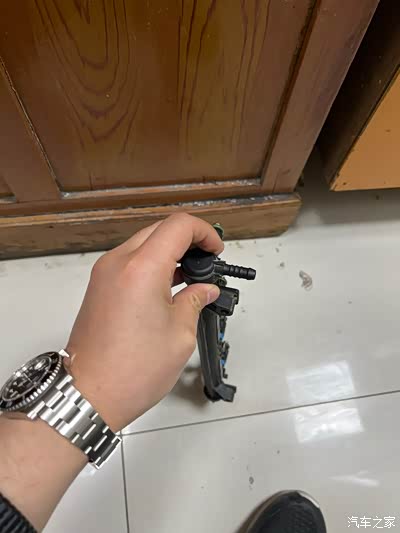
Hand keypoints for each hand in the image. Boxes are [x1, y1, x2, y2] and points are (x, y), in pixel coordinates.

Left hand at [65, 214, 222, 431]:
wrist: (89, 393)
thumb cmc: (129, 371)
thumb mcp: (179, 334)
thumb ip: (194, 301)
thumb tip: (204, 290)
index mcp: (142, 269)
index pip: (178, 226)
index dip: (204, 232)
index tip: (216, 249)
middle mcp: (118, 264)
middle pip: (160, 229)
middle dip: (188, 239)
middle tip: (207, 261)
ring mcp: (104, 274)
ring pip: (144, 243)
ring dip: (169, 251)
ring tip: (191, 275)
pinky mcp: (99, 286)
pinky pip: (130, 261)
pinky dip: (152, 264)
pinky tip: (169, 284)